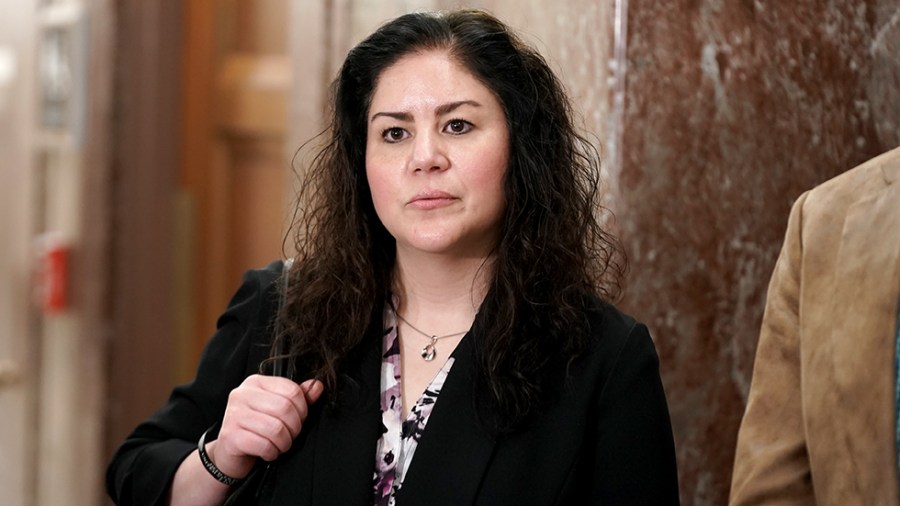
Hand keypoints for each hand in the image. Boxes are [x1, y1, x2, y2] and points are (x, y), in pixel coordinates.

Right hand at [207, 375, 323, 478]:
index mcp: (256, 383)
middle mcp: (242, 394)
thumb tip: (317, 386)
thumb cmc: (255, 429)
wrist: (229, 453)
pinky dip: (271, 453)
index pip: (292, 390)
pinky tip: (267, 452)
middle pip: (285, 409)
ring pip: (275, 428)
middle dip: (294, 428)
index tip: (298, 420)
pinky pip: (263, 445)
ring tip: (279, 445)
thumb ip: (297, 398)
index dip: (302, 409)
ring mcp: (233, 414)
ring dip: (284, 442)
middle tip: (289, 436)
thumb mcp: (277, 410)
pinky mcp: (230, 436)